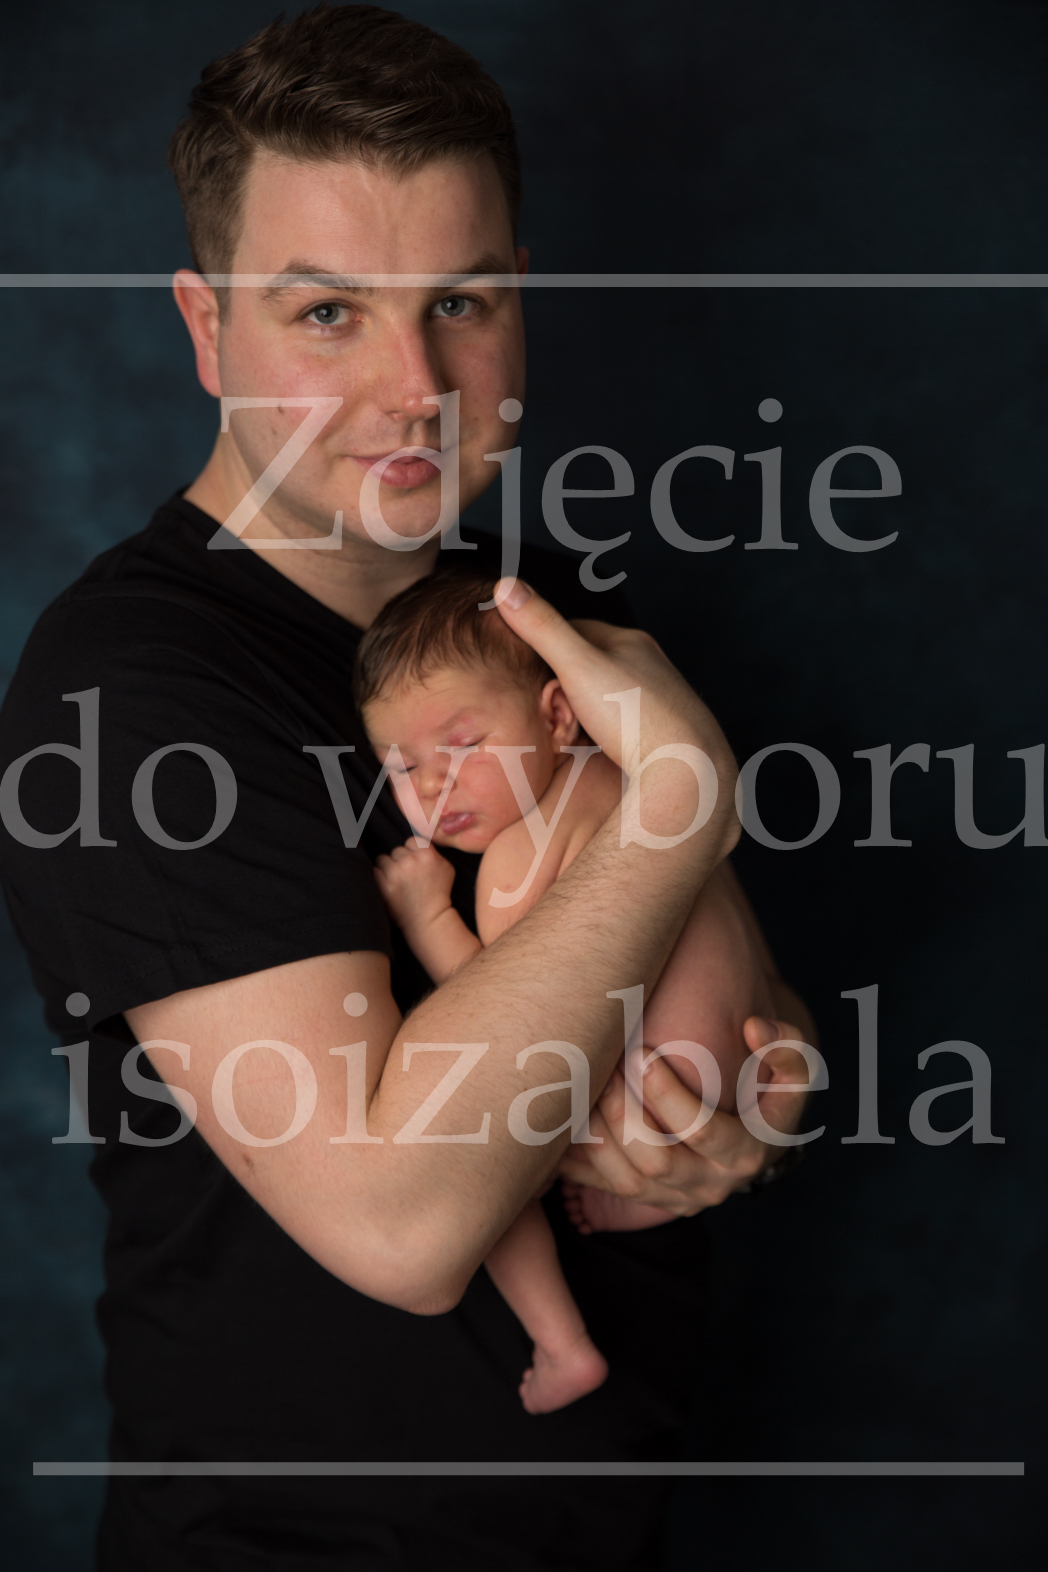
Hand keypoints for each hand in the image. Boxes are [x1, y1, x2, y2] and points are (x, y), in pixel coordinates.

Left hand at [374, 839, 455, 934]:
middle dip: (400, 860)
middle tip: (406, 874)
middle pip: (396, 850)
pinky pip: (374, 871)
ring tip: (396, 880)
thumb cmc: (439, 893)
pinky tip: (387, 884)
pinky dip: (379, 876)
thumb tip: (419, 842)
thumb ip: (433, 852)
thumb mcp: (446, 867)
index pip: (411, 841)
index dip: (412, 851)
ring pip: (383, 859)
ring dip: (388, 868)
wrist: (429, 919)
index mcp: (427, 854)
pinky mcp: (384, 885)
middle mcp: (410, 861)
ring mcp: (395, 873)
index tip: (414, 862)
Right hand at [494, 579, 738, 856]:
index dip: (542, 639)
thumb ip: (541, 628)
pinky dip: (605, 725)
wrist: (686, 767)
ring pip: (612, 690)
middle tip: (536, 693)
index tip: (517, 655)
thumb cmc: (632, 716)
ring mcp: (662, 698)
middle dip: (566, 671)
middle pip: (596, 659)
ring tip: (561, 721)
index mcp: (630, 642)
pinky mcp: (666, 730)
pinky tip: (595, 744)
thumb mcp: (576, 667)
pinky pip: (625, 720)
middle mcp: (651, 664)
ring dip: (586, 701)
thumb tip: (504, 585)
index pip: (576, 628)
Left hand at [557, 1016, 813, 1213]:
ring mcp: (673, 1197)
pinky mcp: (643, 1198)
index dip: (667, 1094)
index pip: (702, 1132)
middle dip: (623, 1110)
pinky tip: (558, 1119)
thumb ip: (786, 1048)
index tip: (641, 1053)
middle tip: (603, 1064)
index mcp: (746, 1154)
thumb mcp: (793, 1071)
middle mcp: (709, 1185)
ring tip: (580, 1084)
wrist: (751, 1134)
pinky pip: (598, 1185)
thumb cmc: (767, 1091)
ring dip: (595, 1131)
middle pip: (655, 1160)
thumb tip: (754, 1029)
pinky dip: (573, 1155)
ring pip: (622, 1178)